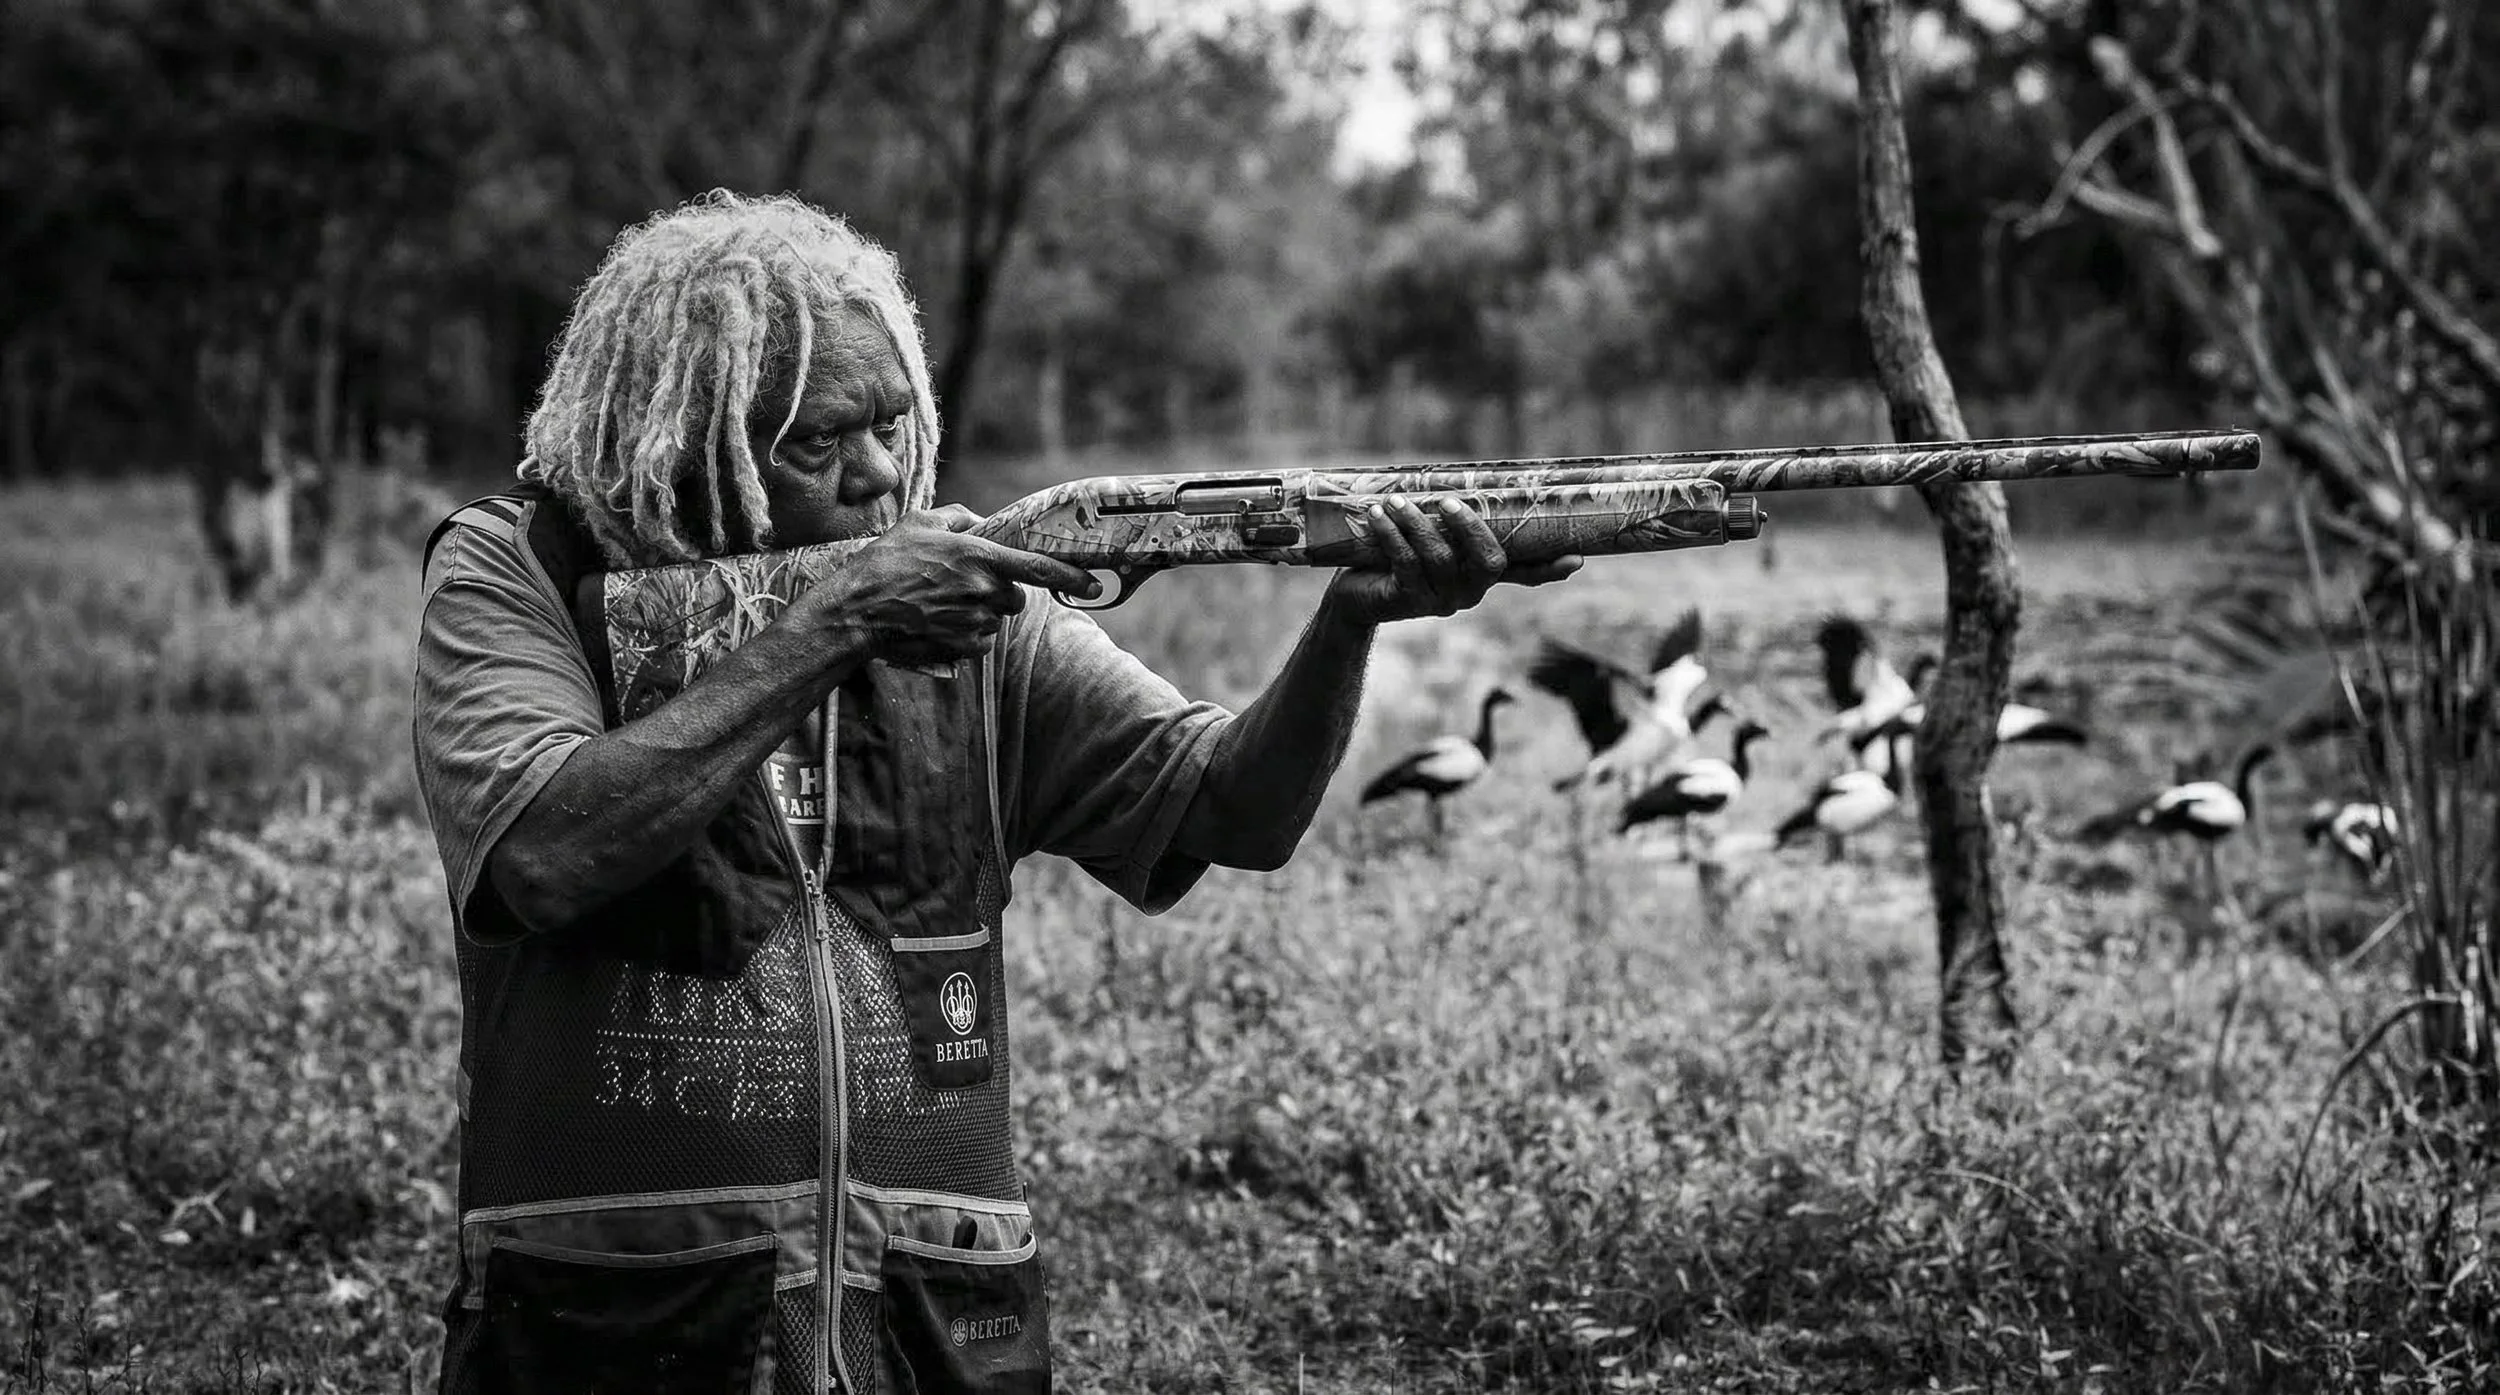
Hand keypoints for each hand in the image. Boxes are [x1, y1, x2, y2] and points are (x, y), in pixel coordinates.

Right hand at [803, 506, 1100, 664]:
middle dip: (997, 592)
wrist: (858, 609)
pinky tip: (935, 622)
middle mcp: (983, 592)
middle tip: (961, 585)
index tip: (1094, 584)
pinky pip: (978, 641)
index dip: (1071, 578)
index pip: (1039, 570)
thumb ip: (959, 518)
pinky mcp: (963, 648)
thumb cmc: (886, 561)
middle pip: (1014, 598)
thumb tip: (980, 522)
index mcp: (980, 558)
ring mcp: (974, 624)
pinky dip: (964, 634)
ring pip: (994, 620)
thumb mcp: (920, 522)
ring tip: (938, 604)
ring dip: (977, 614)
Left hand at [1324, 496, 1582, 625]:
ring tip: (1396, 501)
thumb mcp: (1430, 538)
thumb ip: (1451, 522)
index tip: (1577, 559)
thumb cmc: (1397, 556)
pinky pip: (1404, 563)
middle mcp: (1469, 592)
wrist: (1356, 596)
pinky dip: (1391, 534)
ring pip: (1440, 559)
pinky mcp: (1407, 601)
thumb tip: (1462, 478)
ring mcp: (1440, 601)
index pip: (1525, 575)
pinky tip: (1378, 515)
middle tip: (1449, 503)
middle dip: (1471, 530)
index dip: (1549, 569)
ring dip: (1418, 524)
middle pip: (1487, 564)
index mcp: (1482, 576)